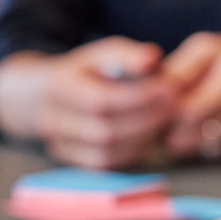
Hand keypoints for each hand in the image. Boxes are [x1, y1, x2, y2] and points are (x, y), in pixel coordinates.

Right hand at [0, 38, 179, 168]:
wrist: (45, 96)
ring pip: (107, 152)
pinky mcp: (72, 161)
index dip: (138, 97)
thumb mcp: (100, 54)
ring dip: (143, 137)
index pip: (101, 100)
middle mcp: (53, 120)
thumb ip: (127, 56)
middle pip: (105, 130)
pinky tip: (148, 136)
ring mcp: (60, 145)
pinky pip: (106, 164)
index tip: (168, 88)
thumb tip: (152, 59)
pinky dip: (132, 152)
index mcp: (59, 88)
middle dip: (146, 118)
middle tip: (175, 105)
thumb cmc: (82, 73)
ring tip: (165, 119)